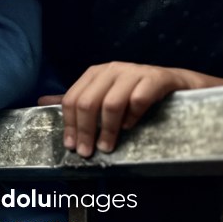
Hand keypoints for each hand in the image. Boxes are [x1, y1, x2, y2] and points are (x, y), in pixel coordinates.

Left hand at [38, 62, 222, 156]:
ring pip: (111, 103)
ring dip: (107, 130)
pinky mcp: (157, 77)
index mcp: (95, 73)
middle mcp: (112, 69)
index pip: (72, 99)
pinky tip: (132, 127)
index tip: (72, 147)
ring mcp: (134, 71)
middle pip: (87, 102)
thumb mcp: (105, 95)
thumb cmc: (139, 94)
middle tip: (88, 153)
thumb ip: (76, 100)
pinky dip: (133, 116)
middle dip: (85, 131)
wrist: (181, 86)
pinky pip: (138, 99)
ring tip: (108, 147)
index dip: (69, 125)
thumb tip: (41, 102)